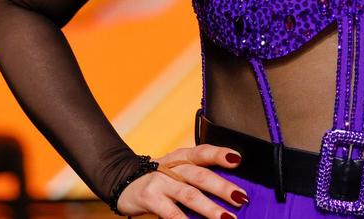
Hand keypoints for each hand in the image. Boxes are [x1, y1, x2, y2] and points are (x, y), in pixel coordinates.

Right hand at [113, 143, 247, 218]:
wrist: (122, 181)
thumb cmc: (160, 179)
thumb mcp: (178, 171)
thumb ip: (199, 177)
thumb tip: (231, 194)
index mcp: (182, 156)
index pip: (203, 151)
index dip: (220, 154)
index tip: (238, 160)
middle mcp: (172, 166)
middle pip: (200, 175)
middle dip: (223, 187)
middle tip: (241, 198)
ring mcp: (160, 182)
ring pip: (189, 195)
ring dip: (210, 208)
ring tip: (227, 218)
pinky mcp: (150, 198)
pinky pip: (171, 213)